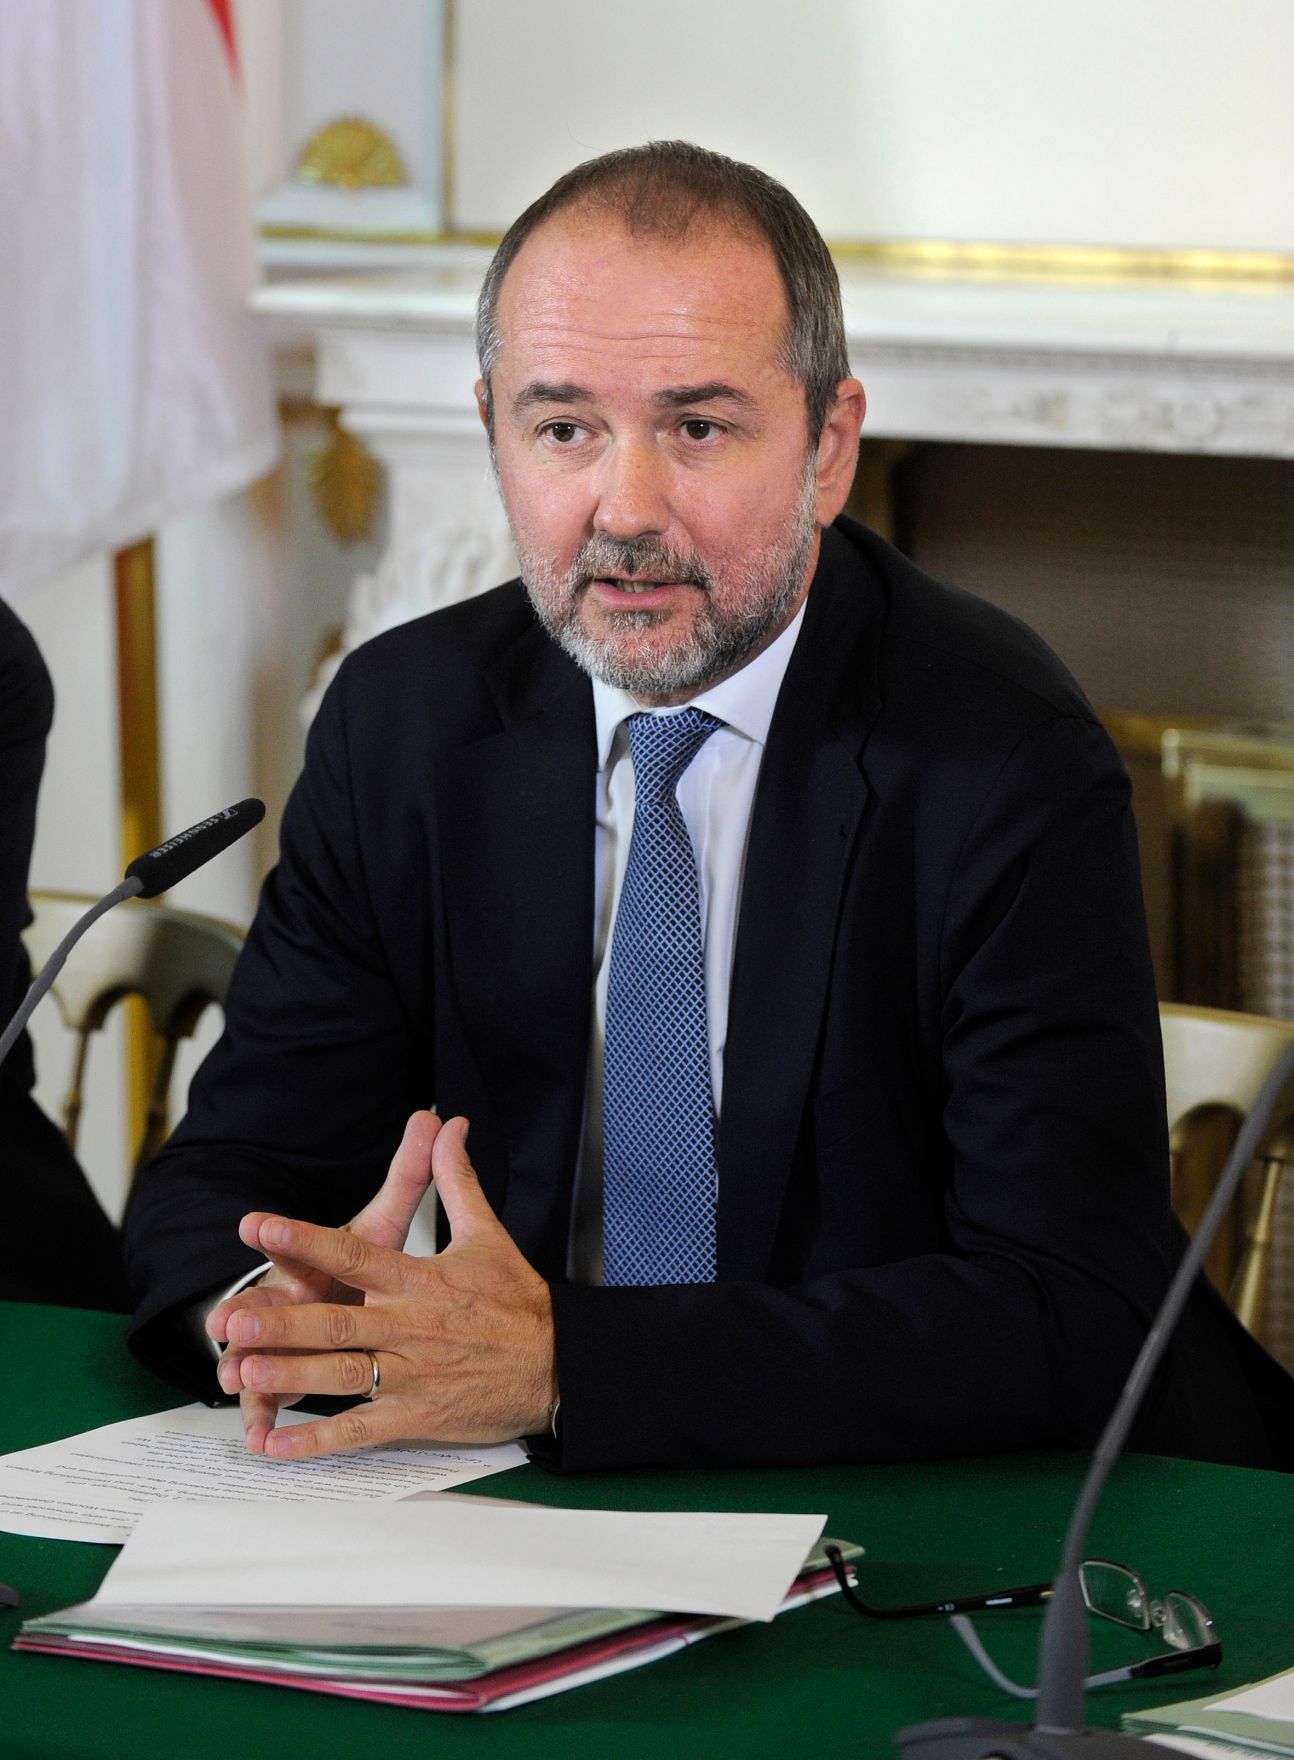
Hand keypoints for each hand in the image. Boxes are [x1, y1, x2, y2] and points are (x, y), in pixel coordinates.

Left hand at [218, 1117, 556, 1458]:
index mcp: (420, 1280)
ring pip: (341, 1376)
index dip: (306, 1240)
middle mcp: (409, 1327)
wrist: (557, 1364)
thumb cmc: (517, 1300)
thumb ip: (455, 1179)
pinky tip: (277, 1444)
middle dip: (282, 1322)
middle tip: (234, 1318)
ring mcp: (411, 1376)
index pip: (354, 1254)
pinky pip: (359, 1430)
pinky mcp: (416, 1417)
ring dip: (291, 1375)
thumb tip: (447, 1124)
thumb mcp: (486, 1233)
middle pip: (336, 1322)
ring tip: (244, 1371)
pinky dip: (317, 1440)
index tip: (260, 1227)